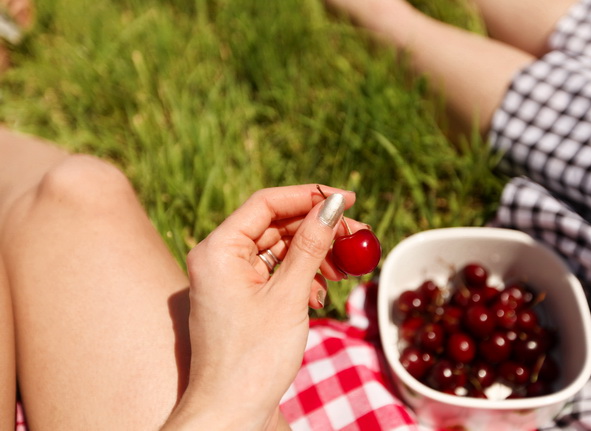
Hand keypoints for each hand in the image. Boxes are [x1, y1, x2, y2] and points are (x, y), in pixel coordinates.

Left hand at [163, 184, 363, 429]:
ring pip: (278, 249)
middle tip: (357, 237)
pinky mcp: (240, 297)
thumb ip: (311, 245)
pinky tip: (320, 294)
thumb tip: (333, 205)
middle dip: (318, 230)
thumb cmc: (254, 357)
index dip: (310, 196)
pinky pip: (275, 273)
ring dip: (314, 255)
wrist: (231, 412)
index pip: (266, 203)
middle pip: (275, 225)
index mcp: (218, 249)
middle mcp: (218, 258)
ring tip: (343, 271)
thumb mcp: (289, 296)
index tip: (349, 199)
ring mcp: (228, 278)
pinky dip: (301, 277)